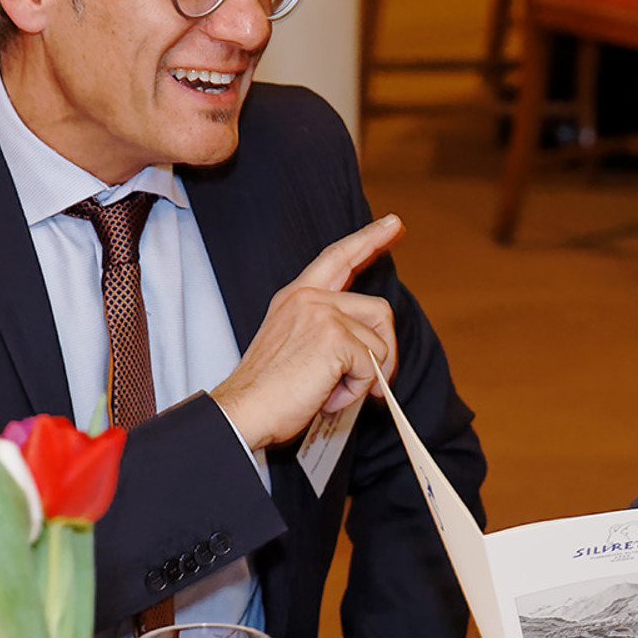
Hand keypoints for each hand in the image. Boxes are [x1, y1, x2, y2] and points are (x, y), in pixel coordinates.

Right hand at [210, 214, 403, 450]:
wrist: (243, 413)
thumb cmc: (268, 391)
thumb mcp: (298, 347)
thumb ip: (330, 333)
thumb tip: (373, 348)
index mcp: (296, 297)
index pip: (339, 257)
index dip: (369, 239)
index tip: (394, 224)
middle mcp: (309, 298)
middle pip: (379, 309)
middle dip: (387, 348)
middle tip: (377, 382)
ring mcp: (322, 314)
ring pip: (378, 342)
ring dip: (365, 376)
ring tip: (332, 391)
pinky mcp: (334, 338)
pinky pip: (372, 366)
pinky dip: (357, 391)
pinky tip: (327, 396)